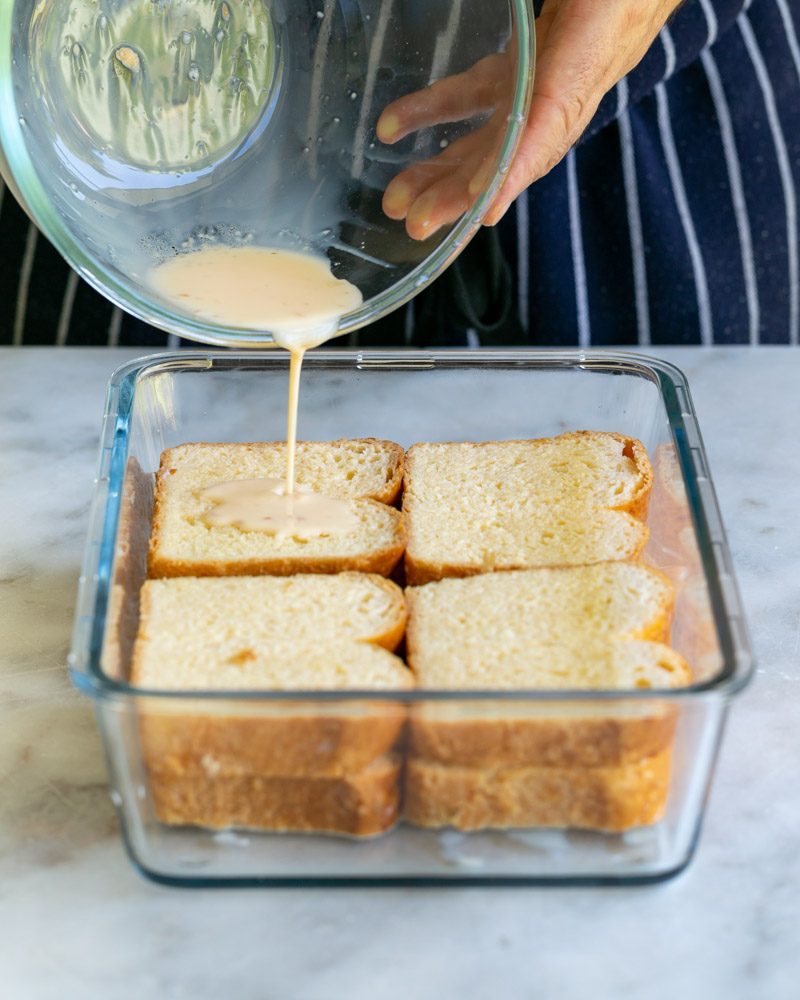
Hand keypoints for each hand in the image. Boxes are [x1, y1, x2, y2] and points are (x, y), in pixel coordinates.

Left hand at [377, 0, 682, 238]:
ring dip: (439, 170)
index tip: (482, 213)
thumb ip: (555, 86)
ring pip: (484, 137)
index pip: (542, 138)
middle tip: (415, 223)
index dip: (511, 175)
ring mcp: (539, 79)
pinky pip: (474, 94)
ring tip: (396, 199)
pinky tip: (395, 126)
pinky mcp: (523, 61)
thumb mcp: (592, 24)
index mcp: (580, 77)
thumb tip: (515, 135)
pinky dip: (435, 113)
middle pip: (504, 157)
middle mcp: (559, 92)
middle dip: (458, 194)